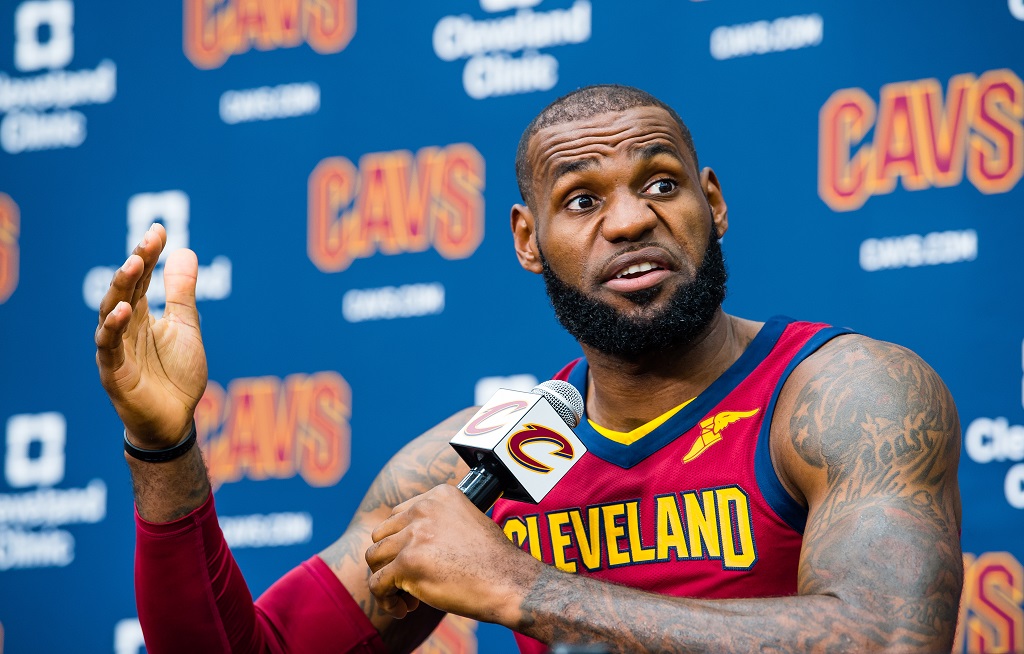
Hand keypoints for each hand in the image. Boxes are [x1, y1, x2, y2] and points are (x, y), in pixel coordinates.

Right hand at [94, 223, 207, 447]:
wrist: (175, 419)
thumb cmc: (177, 374)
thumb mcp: (185, 327)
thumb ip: (182, 293)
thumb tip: (185, 251)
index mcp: (141, 315)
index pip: (141, 277)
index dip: (149, 253)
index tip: (160, 229)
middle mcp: (124, 327)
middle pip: (125, 289)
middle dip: (135, 263)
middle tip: (148, 240)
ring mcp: (116, 348)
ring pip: (111, 312)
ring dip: (121, 287)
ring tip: (133, 263)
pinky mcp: (113, 372)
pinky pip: (109, 346)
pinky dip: (114, 327)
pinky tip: (125, 310)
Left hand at [365, 484, 541, 624]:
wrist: (509, 582)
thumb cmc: (494, 561)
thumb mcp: (467, 522)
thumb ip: (437, 523)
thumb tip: (408, 542)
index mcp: (439, 495)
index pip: (398, 515)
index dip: (402, 542)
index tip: (416, 560)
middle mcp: (423, 509)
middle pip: (382, 535)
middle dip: (390, 560)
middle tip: (408, 581)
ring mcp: (414, 535)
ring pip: (375, 557)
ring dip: (386, 580)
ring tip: (405, 597)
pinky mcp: (407, 563)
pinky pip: (377, 583)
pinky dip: (385, 599)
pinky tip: (403, 609)